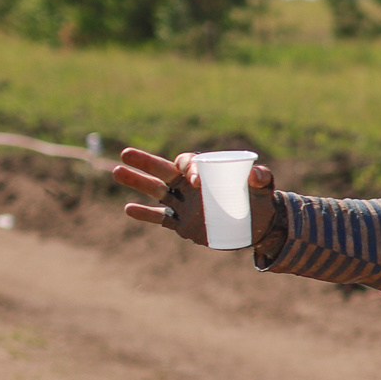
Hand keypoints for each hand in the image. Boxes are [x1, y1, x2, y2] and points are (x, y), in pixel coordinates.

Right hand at [112, 147, 277, 246]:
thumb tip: (255, 174)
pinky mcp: (182, 223)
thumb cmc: (259, 199)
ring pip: (156, 191)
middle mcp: (189, 185)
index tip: (197, 180)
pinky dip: (145, 214)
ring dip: (137, 182)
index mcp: (205, 172)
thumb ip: (262, 177)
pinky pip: (160, 218)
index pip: (189, 163)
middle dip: (145, 162)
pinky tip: (129, 209)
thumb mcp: (264, 187)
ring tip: (116, 172)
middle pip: (163, 171)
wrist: (257, 226)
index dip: (189, 167)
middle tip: (125, 153)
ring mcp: (183, 204)